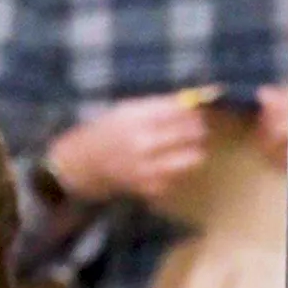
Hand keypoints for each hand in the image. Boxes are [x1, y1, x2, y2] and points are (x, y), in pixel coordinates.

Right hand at [45, 94, 210, 207]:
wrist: (87, 164)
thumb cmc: (111, 131)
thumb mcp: (128, 110)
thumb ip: (160, 105)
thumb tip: (194, 100)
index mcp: (137, 119)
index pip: (179, 110)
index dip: (194, 110)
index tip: (199, 109)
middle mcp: (143, 143)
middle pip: (189, 133)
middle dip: (199, 128)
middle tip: (200, 127)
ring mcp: (148, 168)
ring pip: (192, 158)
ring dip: (195, 150)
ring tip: (192, 146)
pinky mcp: (151, 187)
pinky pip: (179, 176)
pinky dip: (178, 169)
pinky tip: (168, 164)